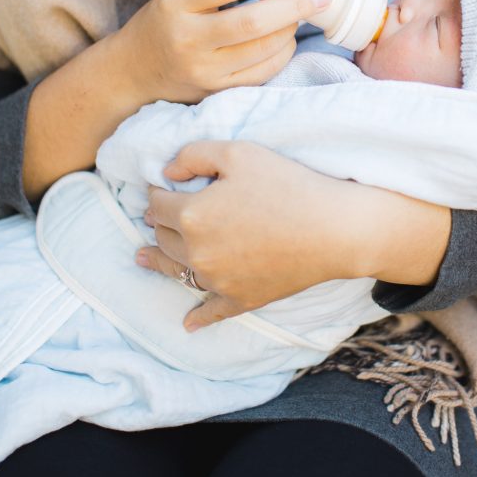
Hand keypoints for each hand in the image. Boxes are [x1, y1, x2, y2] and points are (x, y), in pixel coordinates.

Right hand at [114, 0, 331, 104]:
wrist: (132, 72)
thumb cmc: (163, 22)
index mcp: (175, 3)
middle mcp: (188, 38)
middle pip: (252, 22)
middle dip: (294, 7)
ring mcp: (202, 70)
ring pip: (262, 50)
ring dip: (291, 30)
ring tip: (301, 15)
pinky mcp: (214, 91)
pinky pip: (260, 73)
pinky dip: (281, 54)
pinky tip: (287, 40)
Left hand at [136, 140, 376, 330]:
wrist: (333, 229)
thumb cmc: (288, 184)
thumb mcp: (238, 153)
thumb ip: (194, 155)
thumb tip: (166, 172)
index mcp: (191, 215)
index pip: (158, 203)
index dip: (158, 192)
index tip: (163, 186)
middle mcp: (197, 252)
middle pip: (164, 236)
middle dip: (159, 222)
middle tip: (159, 214)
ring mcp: (218, 281)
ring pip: (177, 270)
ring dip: (159, 262)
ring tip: (142, 258)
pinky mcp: (241, 299)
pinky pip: (211, 312)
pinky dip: (198, 317)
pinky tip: (189, 323)